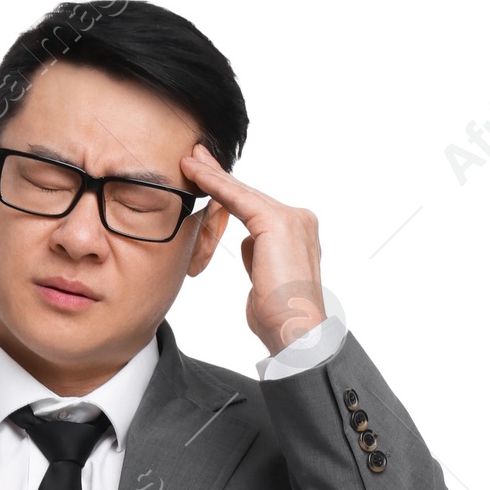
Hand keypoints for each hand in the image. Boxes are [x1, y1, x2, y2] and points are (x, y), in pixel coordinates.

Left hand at [183, 145, 324, 354]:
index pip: (256, 207)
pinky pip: (239, 200)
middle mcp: (299, 220)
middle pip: (250, 194)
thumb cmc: (278, 319)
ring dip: (213, 176)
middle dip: (220, 176)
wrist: (296, 333)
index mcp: (298, 234)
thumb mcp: (263, 281)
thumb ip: (257, 257)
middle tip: (195, 156)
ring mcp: (292, 219)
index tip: (208, 177)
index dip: (230, 192)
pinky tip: (196, 174)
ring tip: (189, 160)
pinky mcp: (278, 223)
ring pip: (243, 194)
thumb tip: (248, 243)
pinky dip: (215, 185)